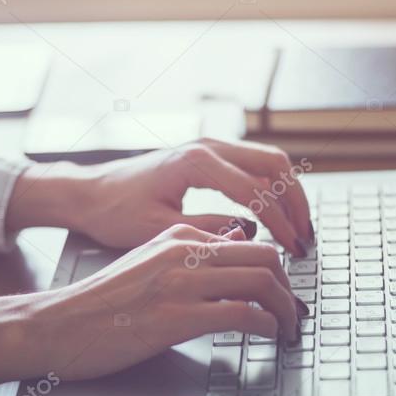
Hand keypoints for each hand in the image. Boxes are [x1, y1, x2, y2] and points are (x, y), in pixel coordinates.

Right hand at [0, 224, 300, 385]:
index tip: (285, 293)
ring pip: (261, 281)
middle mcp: (183, 252)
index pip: (250, 241)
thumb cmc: (100, 303)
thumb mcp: (147, 262)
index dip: (279, 269)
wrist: (57, 325)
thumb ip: (190, 254)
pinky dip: (265, 326)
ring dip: (286, 309)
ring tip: (287, 329)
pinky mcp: (175, 318)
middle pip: (265, 256)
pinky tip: (266, 337)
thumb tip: (235, 249)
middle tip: (294, 313)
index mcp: (177, 236)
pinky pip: (241, 314)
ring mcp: (180, 284)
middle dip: (290, 288)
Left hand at [7, 138, 314, 256]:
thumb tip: (249, 236)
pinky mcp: (210, 155)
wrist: (90, 192)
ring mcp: (210, 146)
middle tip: (305, 240)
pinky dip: (275, 187)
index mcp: (195, 162)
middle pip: (274, 167)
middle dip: (295, 205)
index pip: (255, 191)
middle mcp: (207, 146)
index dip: (279, 223)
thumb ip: (207, 231)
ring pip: (270, 161)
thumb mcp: (159, 230)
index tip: (292, 249)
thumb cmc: (114, 212)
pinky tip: (279, 216)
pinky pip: (256, 164)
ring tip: (299, 230)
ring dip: (290, 194)